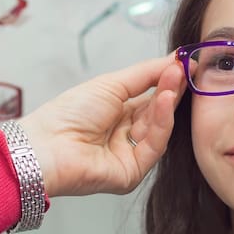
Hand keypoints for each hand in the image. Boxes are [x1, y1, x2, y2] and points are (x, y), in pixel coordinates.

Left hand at [17, 54, 186, 197]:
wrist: (47, 143)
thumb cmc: (69, 112)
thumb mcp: (111, 84)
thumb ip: (146, 73)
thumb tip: (176, 59)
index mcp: (117, 114)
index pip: (151, 98)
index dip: (168, 81)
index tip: (185, 63)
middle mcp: (125, 135)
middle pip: (158, 113)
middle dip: (171, 89)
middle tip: (186, 69)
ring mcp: (129, 155)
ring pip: (159, 129)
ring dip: (167, 103)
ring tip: (176, 79)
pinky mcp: (132, 173)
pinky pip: (153, 147)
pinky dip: (162, 123)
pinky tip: (165, 101)